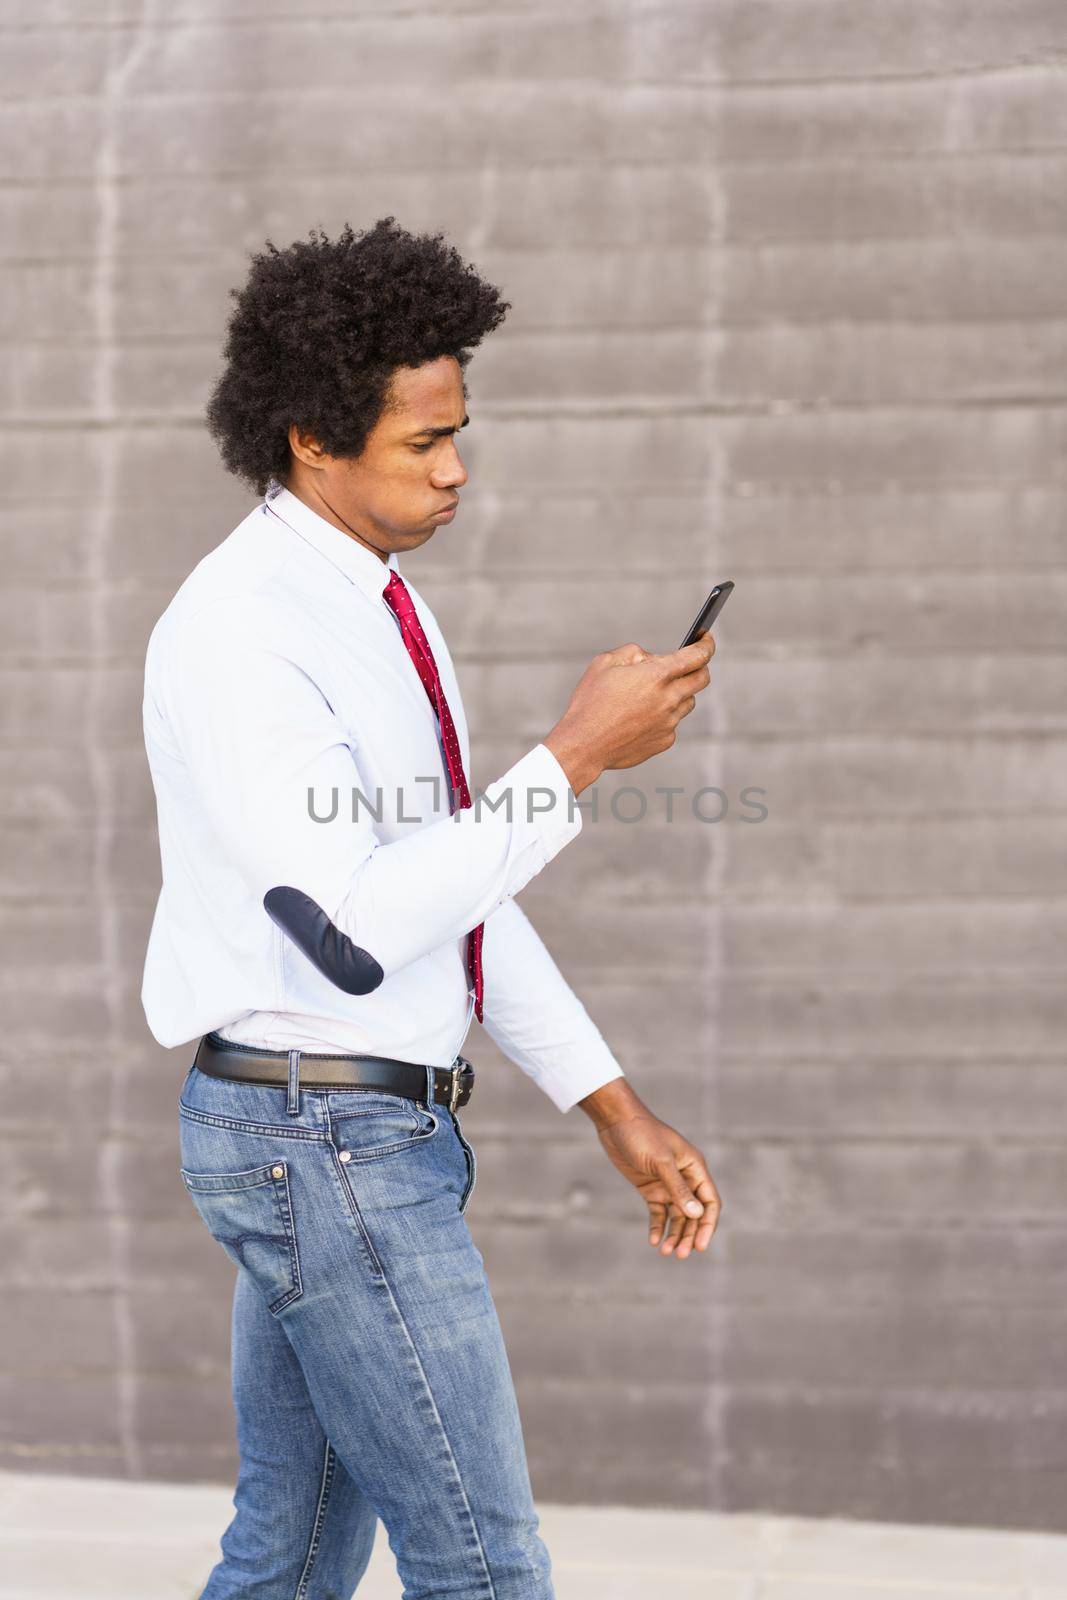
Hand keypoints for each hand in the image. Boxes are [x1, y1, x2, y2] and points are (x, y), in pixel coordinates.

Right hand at [543, 634, 714, 794]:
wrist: (583, 745)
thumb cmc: (590, 701)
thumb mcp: (604, 663)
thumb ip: (634, 653)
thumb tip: (653, 659)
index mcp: (656, 675)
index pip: (697, 656)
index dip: (706, 644)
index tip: (706, 638)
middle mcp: (668, 699)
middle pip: (702, 678)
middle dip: (699, 666)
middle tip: (689, 663)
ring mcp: (669, 722)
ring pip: (688, 701)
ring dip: (679, 692)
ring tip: (654, 692)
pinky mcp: (665, 740)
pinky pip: (673, 722)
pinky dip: (664, 715)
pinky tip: (641, 717)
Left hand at [578, 1079, 721, 1259]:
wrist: (616, 1121)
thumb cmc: (642, 1134)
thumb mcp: (661, 1162)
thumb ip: (678, 1188)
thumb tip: (696, 1214)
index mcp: (695, 1168)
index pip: (709, 1202)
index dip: (707, 1225)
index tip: (700, 1246)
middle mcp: (685, 1178)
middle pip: (693, 1214)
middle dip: (689, 1235)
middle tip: (680, 1255)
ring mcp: (667, 1184)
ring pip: (676, 1216)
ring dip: (674, 1234)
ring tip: (666, 1252)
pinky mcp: (650, 1188)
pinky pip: (658, 1212)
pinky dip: (658, 1227)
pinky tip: (654, 1241)